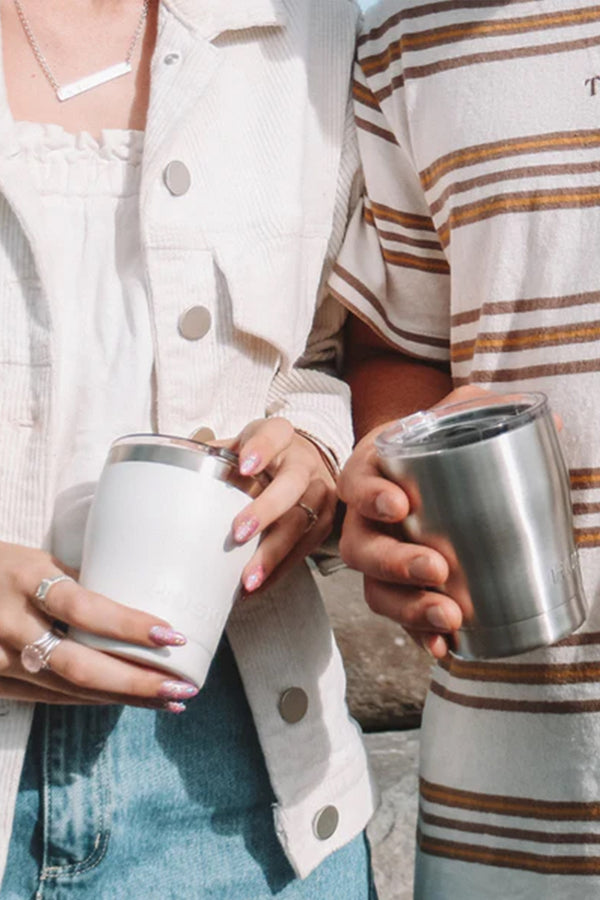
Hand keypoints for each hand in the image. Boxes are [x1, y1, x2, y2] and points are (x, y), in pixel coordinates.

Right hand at [0, 542, 198, 709]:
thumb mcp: (33, 560)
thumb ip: (75, 581)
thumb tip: (134, 598)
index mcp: (23, 579)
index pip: (83, 609)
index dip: (129, 626)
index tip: (174, 635)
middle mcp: (9, 624)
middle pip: (80, 665)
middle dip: (137, 682)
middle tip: (183, 687)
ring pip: (69, 689)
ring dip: (123, 698)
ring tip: (169, 700)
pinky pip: (51, 697)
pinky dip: (91, 700)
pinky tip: (126, 701)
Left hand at [224, 418, 337, 592]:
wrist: (307, 463)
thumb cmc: (265, 456)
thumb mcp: (244, 444)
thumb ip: (214, 454)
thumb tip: (169, 468)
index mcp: (282, 436)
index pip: (275, 435)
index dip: (262, 449)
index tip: (244, 467)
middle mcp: (305, 463)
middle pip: (291, 485)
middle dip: (266, 510)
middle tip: (239, 532)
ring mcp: (320, 493)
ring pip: (301, 523)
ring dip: (273, 553)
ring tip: (248, 578)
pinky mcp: (326, 522)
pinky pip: (304, 548)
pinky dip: (279, 569)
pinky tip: (257, 584)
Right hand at [338, 385, 490, 658]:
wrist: (422, 468)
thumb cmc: (437, 442)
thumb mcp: (454, 415)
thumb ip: (488, 408)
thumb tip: (556, 422)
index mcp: (370, 472)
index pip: (356, 484)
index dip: (371, 497)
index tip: (401, 505)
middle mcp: (364, 520)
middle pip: (361, 549)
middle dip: (396, 564)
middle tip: (437, 568)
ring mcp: (378, 558)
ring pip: (375, 590)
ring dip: (408, 608)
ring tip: (449, 617)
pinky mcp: (396, 588)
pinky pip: (397, 618)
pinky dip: (417, 635)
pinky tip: (445, 648)